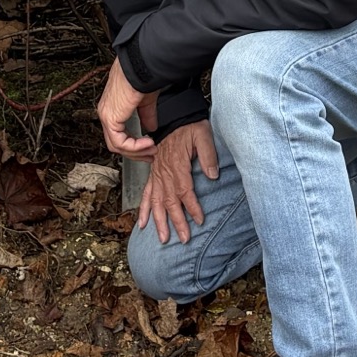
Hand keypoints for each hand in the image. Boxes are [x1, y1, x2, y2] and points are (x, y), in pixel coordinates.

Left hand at [96, 58, 159, 156]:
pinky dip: (135, 146)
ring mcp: (107, 116)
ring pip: (117, 145)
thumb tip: (150, 128)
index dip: (134, 144)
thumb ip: (147, 116)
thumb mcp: (146, 101)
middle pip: (116, 143)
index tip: (148, 147)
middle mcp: (106, 112)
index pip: (118, 134)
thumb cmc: (142, 76)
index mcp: (113, 107)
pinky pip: (120, 142)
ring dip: (136, 151)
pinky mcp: (111, 118)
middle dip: (135, 153)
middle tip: (150, 155)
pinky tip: (147, 142)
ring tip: (151, 149)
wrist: (141, 67)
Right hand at [135, 120, 220, 243]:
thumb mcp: (203, 135)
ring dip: (159, 221)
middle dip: (176, 222)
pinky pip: (146, 194)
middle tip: (184, 239)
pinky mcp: (154, 174)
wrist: (175, 118)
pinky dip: (144, 210)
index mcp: (176, 164)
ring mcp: (157, 174)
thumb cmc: (190, 127)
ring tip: (163, 238)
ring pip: (156, 202)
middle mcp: (164, 172)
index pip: (184, 191)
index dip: (192, 207)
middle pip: (170, 201)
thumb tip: (213, 175)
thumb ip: (208, 155)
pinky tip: (142, 224)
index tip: (199, 220)